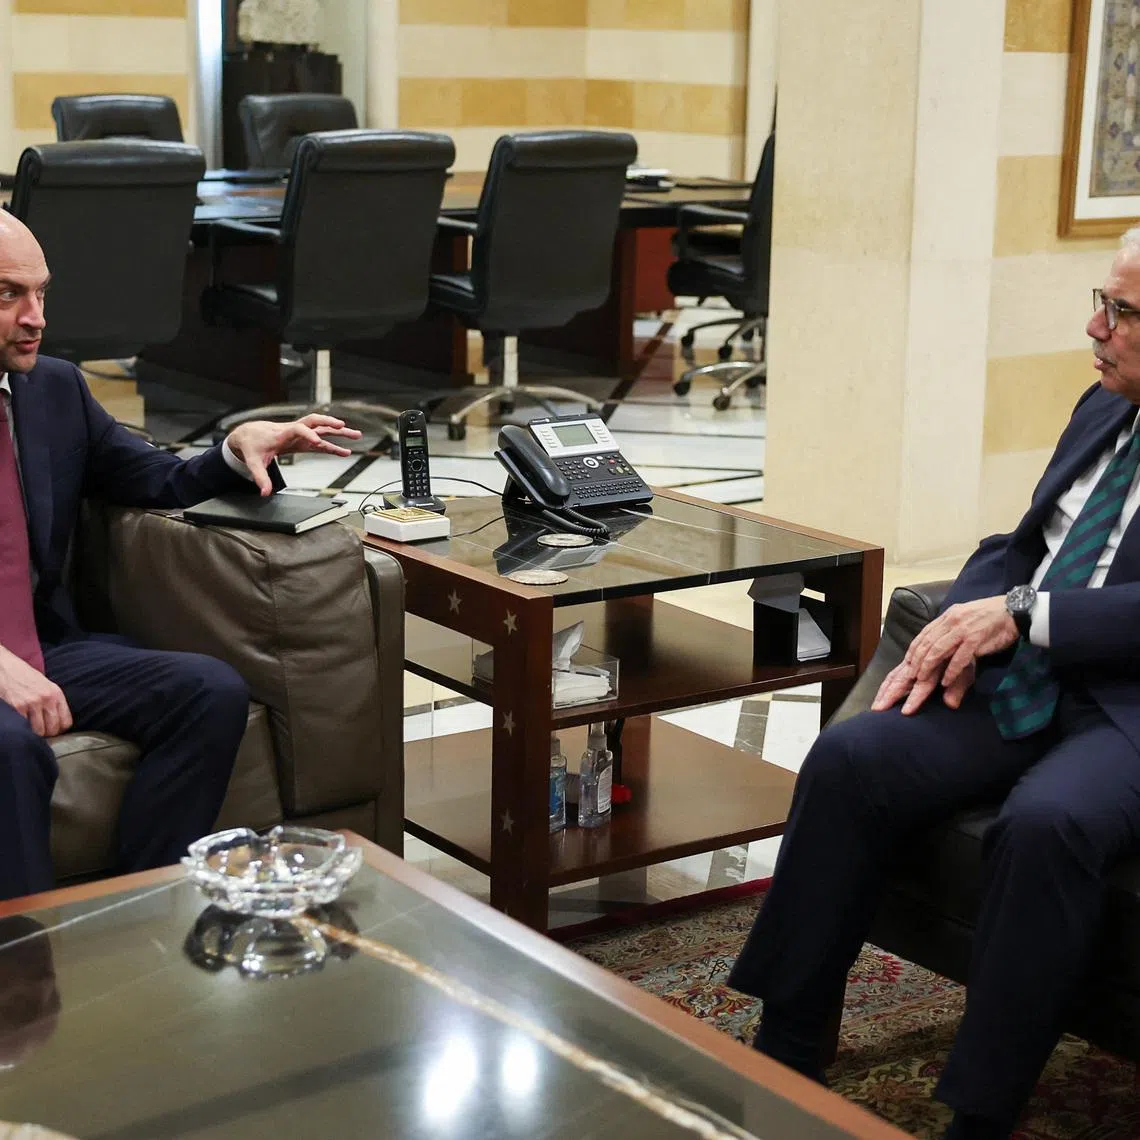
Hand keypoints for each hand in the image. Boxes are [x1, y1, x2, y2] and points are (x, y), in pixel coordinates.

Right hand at [0, 647, 71, 737]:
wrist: (5, 667)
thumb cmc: (24, 676)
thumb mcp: (45, 685)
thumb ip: (52, 701)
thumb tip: (57, 721)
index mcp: (56, 693)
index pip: (66, 721)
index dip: (60, 729)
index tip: (54, 731)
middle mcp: (47, 699)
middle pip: (53, 729)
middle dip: (47, 734)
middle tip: (41, 732)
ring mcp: (32, 703)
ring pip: (39, 731)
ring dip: (35, 734)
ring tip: (30, 729)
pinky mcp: (18, 707)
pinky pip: (24, 727)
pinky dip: (22, 729)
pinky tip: (20, 724)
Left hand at [224, 415, 362, 495]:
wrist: (248, 435)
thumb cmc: (252, 445)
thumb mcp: (253, 462)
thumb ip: (260, 477)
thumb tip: (265, 492)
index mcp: (282, 433)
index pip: (298, 429)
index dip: (308, 434)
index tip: (318, 442)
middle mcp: (294, 431)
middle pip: (315, 422)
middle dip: (330, 423)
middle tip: (344, 427)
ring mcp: (300, 434)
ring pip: (322, 429)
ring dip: (339, 432)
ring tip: (356, 435)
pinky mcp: (302, 440)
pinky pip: (321, 441)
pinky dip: (333, 445)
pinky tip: (345, 451)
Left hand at [871, 596, 1015, 714]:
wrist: (1014, 610)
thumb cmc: (990, 618)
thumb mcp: (965, 620)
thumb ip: (951, 632)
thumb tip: (938, 646)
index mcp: (948, 616)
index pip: (924, 634)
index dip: (914, 650)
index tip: (907, 663)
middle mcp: (952, 621)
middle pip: (927, 643)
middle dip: (916, 661)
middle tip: (911, 676)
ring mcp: (963, 629)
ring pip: (938, 649)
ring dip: (928, 666)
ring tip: (922, 679)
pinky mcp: (976, 638)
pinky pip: (959, 657)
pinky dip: (950, 670)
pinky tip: (946, 681)